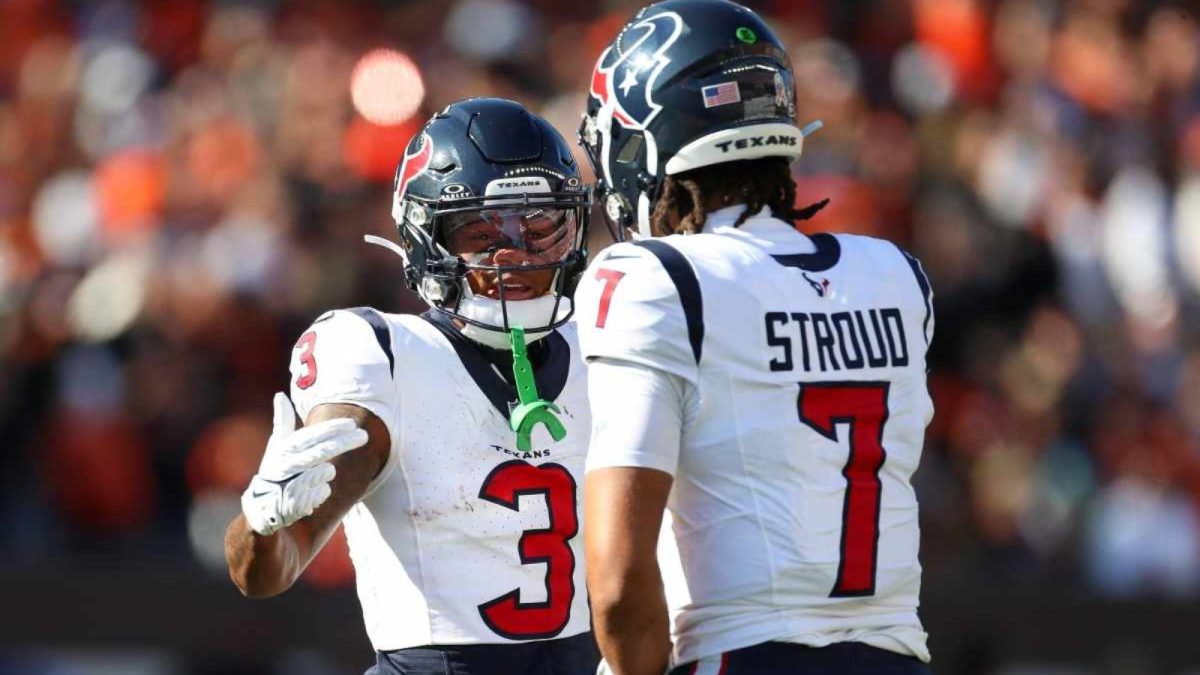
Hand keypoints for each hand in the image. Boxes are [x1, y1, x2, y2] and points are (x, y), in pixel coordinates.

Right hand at [241, 392, 367, 535]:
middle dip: (343, 442)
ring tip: (326, 473)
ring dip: (327, 472)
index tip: (351, 423)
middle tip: (364, 436)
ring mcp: (289, 484)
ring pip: (322, 472)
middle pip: (320, 451)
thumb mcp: (276, 446)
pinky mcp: (294, 504)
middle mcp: (285, 465)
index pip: (310, 436)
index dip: (331, 429)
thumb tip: (280, 395)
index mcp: (282, 449)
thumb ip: (282, 422)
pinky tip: (320, 491)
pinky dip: (323, 492)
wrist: (261, 509)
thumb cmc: (275, 471)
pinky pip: (321, 493)